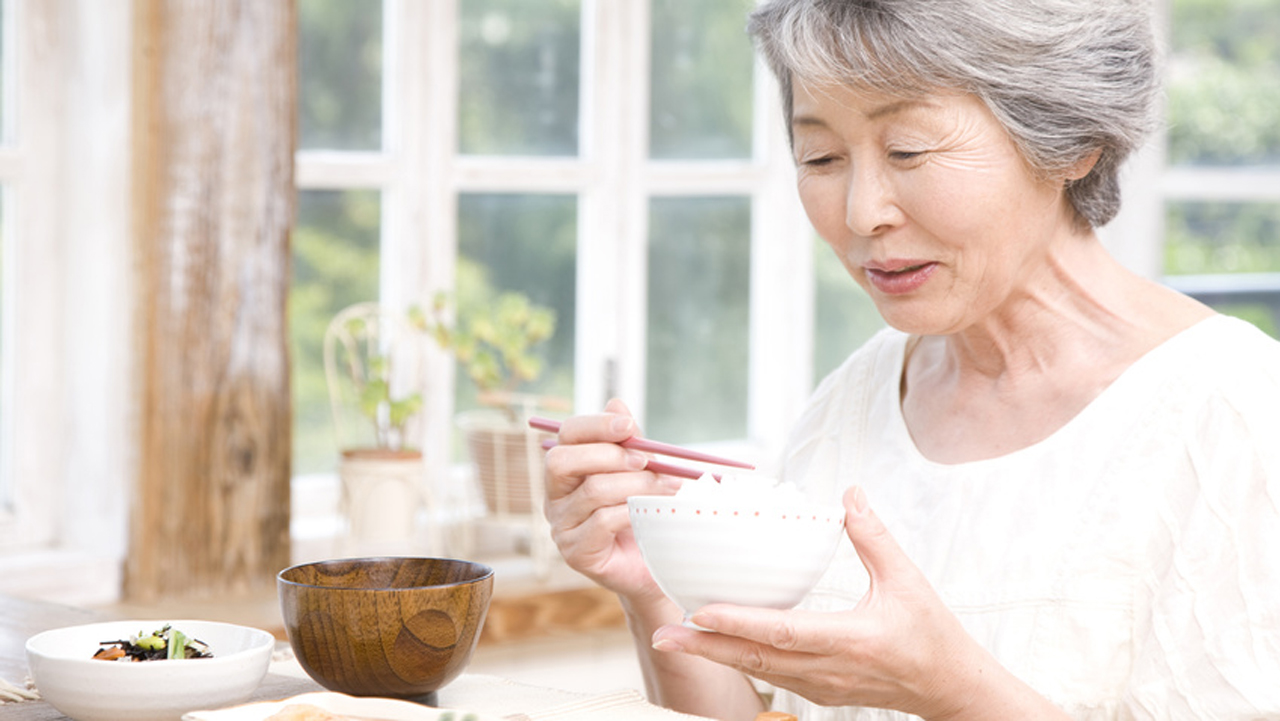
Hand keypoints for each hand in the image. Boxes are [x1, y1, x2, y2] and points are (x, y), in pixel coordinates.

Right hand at [543, 399, 682, 605]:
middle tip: (646, 460)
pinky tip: (653, 512)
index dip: (596, 425)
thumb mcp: (640, 471)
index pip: (567, 436)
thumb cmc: (645, 514)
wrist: (656, 566)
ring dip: (635, 484)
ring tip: (667, 486)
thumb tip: (617, 404)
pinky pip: (603, 521)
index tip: (630, 426)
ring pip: (592, 491)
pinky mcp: (576, 552)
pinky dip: (633, 511)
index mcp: (567, 471)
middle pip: (563, 461)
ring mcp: (561, 527)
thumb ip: (628, 442)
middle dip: (609, 455)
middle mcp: (554, 497)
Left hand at [649, 486, 1011, 718]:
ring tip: (673, 639)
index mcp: (852, 639)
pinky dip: (738, 660)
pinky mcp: (819, 691)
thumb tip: (849, 493)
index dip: (740, 622)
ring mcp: (821, 685)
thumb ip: (874, 536)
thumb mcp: (908, 580)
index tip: (700, 612)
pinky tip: (714, 647)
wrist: (950, 688)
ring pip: (758, 671)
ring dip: (714, 656)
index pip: (785, 632)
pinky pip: (770, 676)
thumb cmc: (932, 634)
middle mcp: (829, 669)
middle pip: (756, 659)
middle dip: (705, 648)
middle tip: (662, 634)